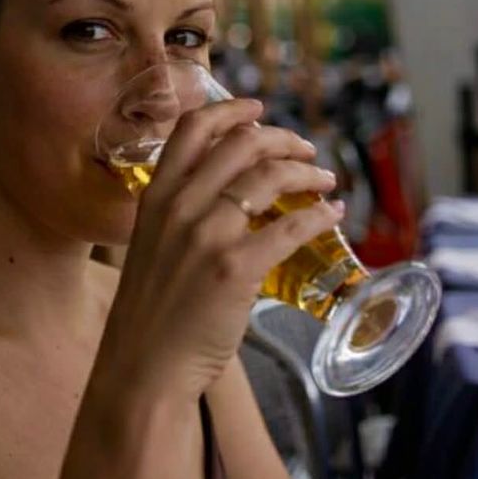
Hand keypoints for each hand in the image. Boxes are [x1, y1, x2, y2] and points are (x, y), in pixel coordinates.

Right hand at [98, 98, 341, 399]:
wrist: (143, 368)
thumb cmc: (152, 315)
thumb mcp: (152, 246)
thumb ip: (183, 215)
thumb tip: (233, 195)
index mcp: (156, 196)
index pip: (192, 129)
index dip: (231, 111)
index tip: (258, 110)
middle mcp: (180, 206)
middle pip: (241, 144)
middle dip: (283, 139)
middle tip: (307, 150)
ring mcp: (208, 236)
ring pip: (270, 177)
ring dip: (308, 173)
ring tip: (326, 180)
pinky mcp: (236, 268)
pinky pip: (292, 226)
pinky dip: (321, 216)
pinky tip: (333, 215)